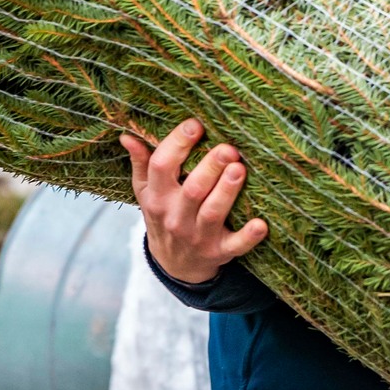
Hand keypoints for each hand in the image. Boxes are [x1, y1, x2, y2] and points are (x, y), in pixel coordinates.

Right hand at [121, 117, 267, 285]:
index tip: (195, 125)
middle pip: (192, 189)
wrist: (174, 264)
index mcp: (157, 197)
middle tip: (228, 148)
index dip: (177, 144)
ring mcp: (198, 236)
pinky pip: (235, 245)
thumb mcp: (146, 192)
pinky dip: (248, 237)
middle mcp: (176, 217)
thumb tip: (128, 136)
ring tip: (239, 169)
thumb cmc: (164, 216)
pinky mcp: (219, 251)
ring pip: (212, 213)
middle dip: (210, 166)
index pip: (161, 166)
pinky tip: (261, 224)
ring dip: (226, 192)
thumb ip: (141, 163)